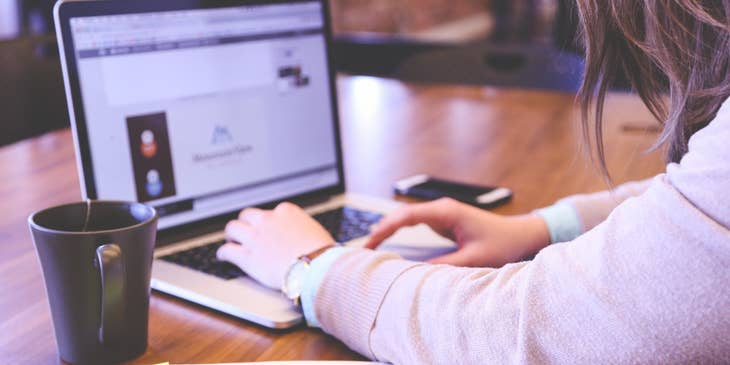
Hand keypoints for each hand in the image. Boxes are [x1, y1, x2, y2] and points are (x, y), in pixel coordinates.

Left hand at [216, 202, 334, 289]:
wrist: (315, 268)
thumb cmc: (322, 253)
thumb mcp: (315, 231)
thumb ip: (302, 229)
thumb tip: (302, 235)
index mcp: (286, 212)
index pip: (271, 212)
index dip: (268, 221)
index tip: (268, 228)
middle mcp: (267, 220)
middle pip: (247, 215)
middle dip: (246, 223)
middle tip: (245, 230)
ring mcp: (255, 238)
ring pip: (233, 228)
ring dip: (231, 234)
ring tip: (231, 240)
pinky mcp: (247, 257)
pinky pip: (227, 251)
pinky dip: (223, 253)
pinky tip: (223, 256)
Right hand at [365, 198, 549, 266]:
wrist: (521, 235)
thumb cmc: (503, 244)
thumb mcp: (473, 259)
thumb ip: (445, 266)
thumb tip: (416, 274)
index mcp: (446, 212)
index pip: (406, 216)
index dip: (385, 229)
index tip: (370, 243)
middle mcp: (441, 209)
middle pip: (401, 215)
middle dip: (380, 230)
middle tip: (362, 250)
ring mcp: (441, 214)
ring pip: (406, 219)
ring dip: (388, 231)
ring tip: (369, 249)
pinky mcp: (443, 222)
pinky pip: (414, 225)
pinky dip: (399, 233)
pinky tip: (388, 244)